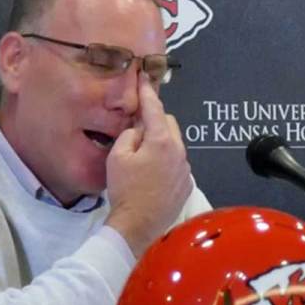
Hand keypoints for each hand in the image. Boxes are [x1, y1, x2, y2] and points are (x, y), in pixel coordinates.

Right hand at [104, 72, 193, 256]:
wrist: (138, 223)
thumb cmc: (125, 188)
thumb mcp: (118, 157)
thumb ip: (129, 135)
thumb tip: (139, 129)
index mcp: (162, 141)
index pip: (156, 109)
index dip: (148, 94)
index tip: (146, 81)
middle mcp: (179, 151)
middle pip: (169, 125)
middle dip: (155, 122)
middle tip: (137, 130)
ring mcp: (186, 168)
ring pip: (174, 145)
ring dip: (161, 144)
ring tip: (142, 157)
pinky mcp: (187, 183)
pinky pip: (177, 164)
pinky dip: (166, 162)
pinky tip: (152, 175)